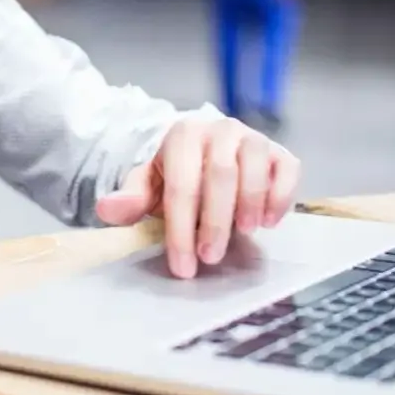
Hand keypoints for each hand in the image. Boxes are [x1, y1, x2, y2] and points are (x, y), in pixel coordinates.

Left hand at [94, 117, 299, 278]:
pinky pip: (288, 169)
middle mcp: (220, 130)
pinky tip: (270, 222)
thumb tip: (107, 208)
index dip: (181, 227)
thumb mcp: (150, 185)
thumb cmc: (177, 175)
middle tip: (211, 257)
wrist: (207, 155)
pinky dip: (282, 196)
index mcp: (183, 136)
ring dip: (250, 203)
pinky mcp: (279, 153)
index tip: (183, 265)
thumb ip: (131, 199)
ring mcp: (253, 139)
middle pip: (220, 175)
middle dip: (215, 221)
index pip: (181, 184)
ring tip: (244, 233)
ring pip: (255, 168)